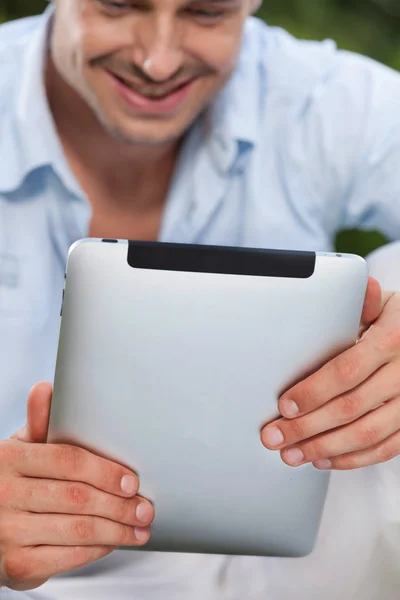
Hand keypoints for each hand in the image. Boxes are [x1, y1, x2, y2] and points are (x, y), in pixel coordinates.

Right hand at [0, 383, 153, 590]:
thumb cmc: (13, 481)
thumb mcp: (21, 450)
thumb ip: (39, 424)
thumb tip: (46, 389)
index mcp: (9, 459)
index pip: (68, 461)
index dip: (105, 471)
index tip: (132, 481)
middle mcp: (5, 495)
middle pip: (78, 497)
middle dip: (120, 505)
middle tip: (145, 508)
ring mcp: (9, 533)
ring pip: (78, 530)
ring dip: (117, 531)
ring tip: (139, 529)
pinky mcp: (17, 565)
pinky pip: (68, 557)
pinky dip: (97, 550)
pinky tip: (113, 542)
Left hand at [261, 277, 399, 469]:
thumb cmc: (397, 322)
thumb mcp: (385, 305)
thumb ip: (363, 304)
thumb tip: (359, 287)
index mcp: (392, 339)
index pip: (347, 370)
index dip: (313, 391)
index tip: (284, 405)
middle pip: (350, 408)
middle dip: (307, 427)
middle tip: (274, 437)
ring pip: (367, 434)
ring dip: (325, 448)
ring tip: (292, 454)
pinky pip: (385, 448)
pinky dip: (353, 459)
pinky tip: (324, 459)